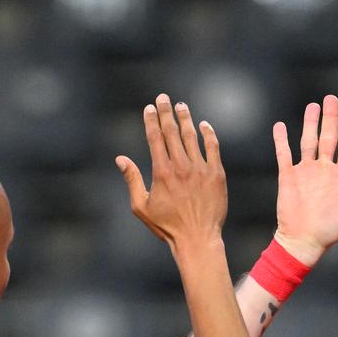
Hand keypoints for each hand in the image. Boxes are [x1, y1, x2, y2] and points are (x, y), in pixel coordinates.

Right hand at [115, 94, 226, 250]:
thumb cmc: (167, 227)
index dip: (151, 120)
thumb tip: (120, 159)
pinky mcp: (216, 174)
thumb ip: (132, 180)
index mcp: (162, 172)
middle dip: (166, 112)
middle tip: (164, 97)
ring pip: (192, 136)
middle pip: (172, 132)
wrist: (198, 239)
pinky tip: (203, 125)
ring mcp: (201, 169)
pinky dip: (208, 134)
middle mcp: (181, 167)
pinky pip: (213, 147)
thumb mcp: (141, 207)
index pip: (155, 138)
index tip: (150, 107)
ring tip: (181, 106)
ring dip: (186, 119)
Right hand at [272, 95, 337, 264]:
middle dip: (330, 118)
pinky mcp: (288, 177)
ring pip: (308, 141)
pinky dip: (281, 140)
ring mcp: (305, 172)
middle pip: (328, 138)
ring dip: (310, 123)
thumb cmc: (330, 232)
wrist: (303, 242)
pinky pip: (284, 154)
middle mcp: (324, 170)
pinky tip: (281, 126)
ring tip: (313, 106)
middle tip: (331, 99)